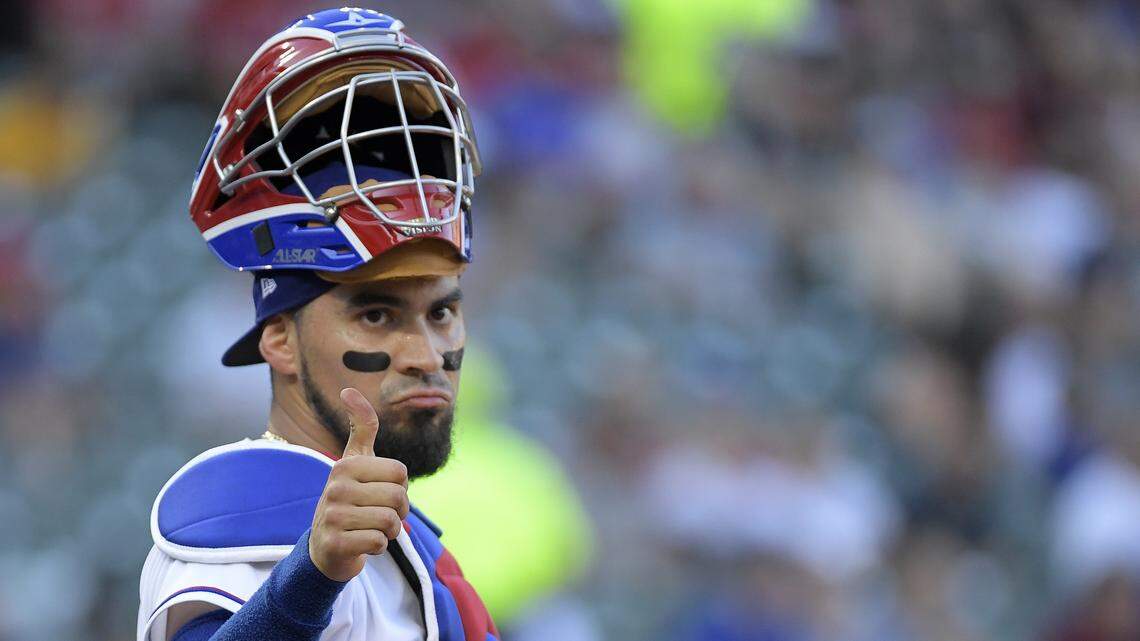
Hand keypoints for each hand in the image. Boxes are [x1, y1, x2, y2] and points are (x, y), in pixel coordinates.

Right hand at [308, 387, 409, 581]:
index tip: (381, 493)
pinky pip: (380, 543)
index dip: (400, 488)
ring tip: (370, 529)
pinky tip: (362, 544)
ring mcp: (332, 515)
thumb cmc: (349, 500)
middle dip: (397, 512)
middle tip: (379, 516)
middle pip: (398, 498)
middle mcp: (335, 486)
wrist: (325, 549)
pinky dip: (378, 547)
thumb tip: (348, 390)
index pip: (401, 473)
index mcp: (345, 465)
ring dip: (389, 531)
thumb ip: (361, 427)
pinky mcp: (334, 543)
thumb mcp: (354, 461)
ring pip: (390, 522)